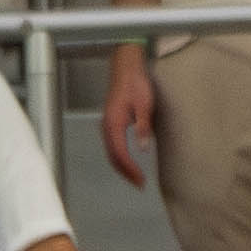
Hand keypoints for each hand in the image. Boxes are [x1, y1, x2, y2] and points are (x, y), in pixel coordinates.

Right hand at [100, 47, 154, 187]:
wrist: (125, 66)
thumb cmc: (136, 83)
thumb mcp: (145, 104)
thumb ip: (142, 127)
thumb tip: (142, 149)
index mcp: (114, 123)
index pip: (120, 154)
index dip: (130, 169)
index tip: (141, 180)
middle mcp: (106, 126)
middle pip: (113, 157)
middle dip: (125, 173)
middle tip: (139, 184)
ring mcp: (105, 124)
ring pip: (110, 152)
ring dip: (121, 167)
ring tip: (134, 177)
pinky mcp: (108, 122)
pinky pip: (111, 145)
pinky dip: (118, 157)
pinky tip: (127, 161)